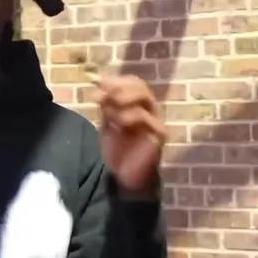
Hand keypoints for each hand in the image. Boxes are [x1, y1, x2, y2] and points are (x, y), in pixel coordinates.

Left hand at [94, 74, 165, 194]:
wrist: (125, 176)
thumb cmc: (118, 150)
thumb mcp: (107, 123)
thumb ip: (106, 104)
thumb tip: (97, 81)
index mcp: (138, 105)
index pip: (133, 83)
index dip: (116, 80)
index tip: (98, 83)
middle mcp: (150, 109)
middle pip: (141, 86)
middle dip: (120, 87)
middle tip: (102, 95)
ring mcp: (156, 120)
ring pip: (145, 98)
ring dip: (123, 99)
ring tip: (108, 111)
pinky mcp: (159, 134)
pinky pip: (147, 118)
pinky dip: (130, 116)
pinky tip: (117, 123)